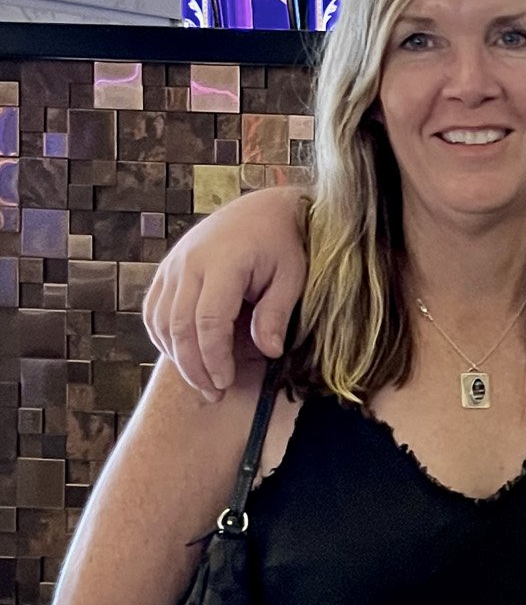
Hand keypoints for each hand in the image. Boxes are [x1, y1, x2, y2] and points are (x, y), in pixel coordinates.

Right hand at [143, 187, 310, 398]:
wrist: (261, 210)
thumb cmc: (282, 243)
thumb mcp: (293, 275)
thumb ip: (277, 311)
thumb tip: (269, 351)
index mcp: (223, 262)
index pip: (208, 320)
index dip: (214, 357)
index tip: (226, 383)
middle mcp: (188, 263)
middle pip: (179, 326)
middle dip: (194, 366)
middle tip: (214, 395)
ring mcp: (172, 266)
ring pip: (159, 321)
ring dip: (177, 357)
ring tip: (202, 383)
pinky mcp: (166, 271)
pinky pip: (154, 311)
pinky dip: (165, 339)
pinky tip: (185, 357)